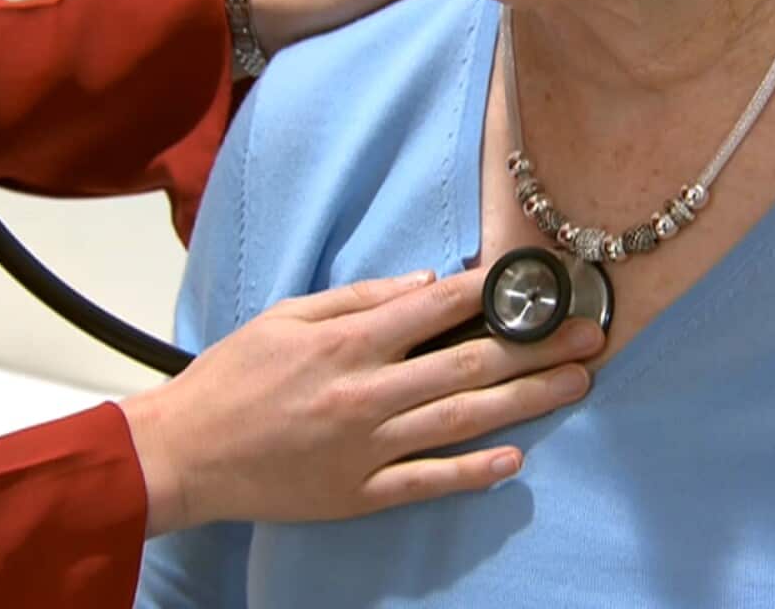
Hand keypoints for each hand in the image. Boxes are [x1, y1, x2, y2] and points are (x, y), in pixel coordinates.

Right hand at [120, 268, 603, 535]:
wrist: (184, 453)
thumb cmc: (232, 378)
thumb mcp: (287, 317)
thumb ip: (357, 298)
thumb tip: (425, 283)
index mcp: (348, 344)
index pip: (437, 309)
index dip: (495, 293)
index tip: (541, 282)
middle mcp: (366, 394)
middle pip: (469, 365)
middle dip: (536, 348)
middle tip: (589, 337)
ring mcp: (366, 448)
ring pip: (462, 420)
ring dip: (526, 401)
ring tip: (576, 385)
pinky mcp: (360, 493)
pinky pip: (426, 482)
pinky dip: (473, 474)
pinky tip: (515, 461)